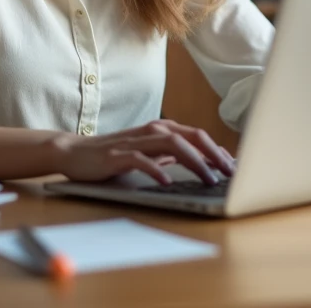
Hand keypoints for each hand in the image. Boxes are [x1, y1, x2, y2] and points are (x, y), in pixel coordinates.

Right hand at [51, 119, 235, 185]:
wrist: (75, 152)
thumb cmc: (113, 155)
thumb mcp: (148, 154)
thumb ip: (170, 155)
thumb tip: (199, 160)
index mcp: (162, 129)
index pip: (198, 136)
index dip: (219, 151)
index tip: (235, 167)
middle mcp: (153, 130)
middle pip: (192, 136)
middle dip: (214, 154)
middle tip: (231, 173)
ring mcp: (136, 140)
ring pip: (173, 144)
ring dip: (195, 162)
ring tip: (208, 179)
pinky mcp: (118, 154)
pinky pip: (141, 160)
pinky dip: (157, 169)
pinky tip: (168, 181)